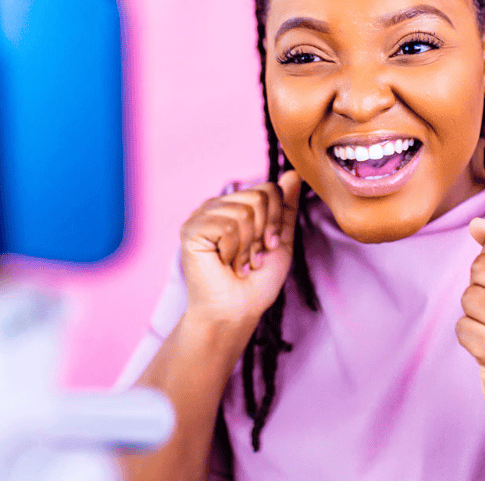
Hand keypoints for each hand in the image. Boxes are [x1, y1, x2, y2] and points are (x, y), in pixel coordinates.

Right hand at [179, 171, 301, 328]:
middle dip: (263, 234)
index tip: (268, 247)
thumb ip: (285, 207)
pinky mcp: (191, 229)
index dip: (276, 221)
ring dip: (248, 246)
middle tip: (252, 258)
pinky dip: (233, 250)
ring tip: (238, 263)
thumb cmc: (256, 281)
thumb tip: (294, 174)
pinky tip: (224, 263)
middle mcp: (218, 206)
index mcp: (236, 206)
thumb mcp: (281, 241)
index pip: (268, 189)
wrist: (237, 310)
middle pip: (258, 198)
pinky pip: (227, 225)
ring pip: (244, 212)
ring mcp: (202, 216)